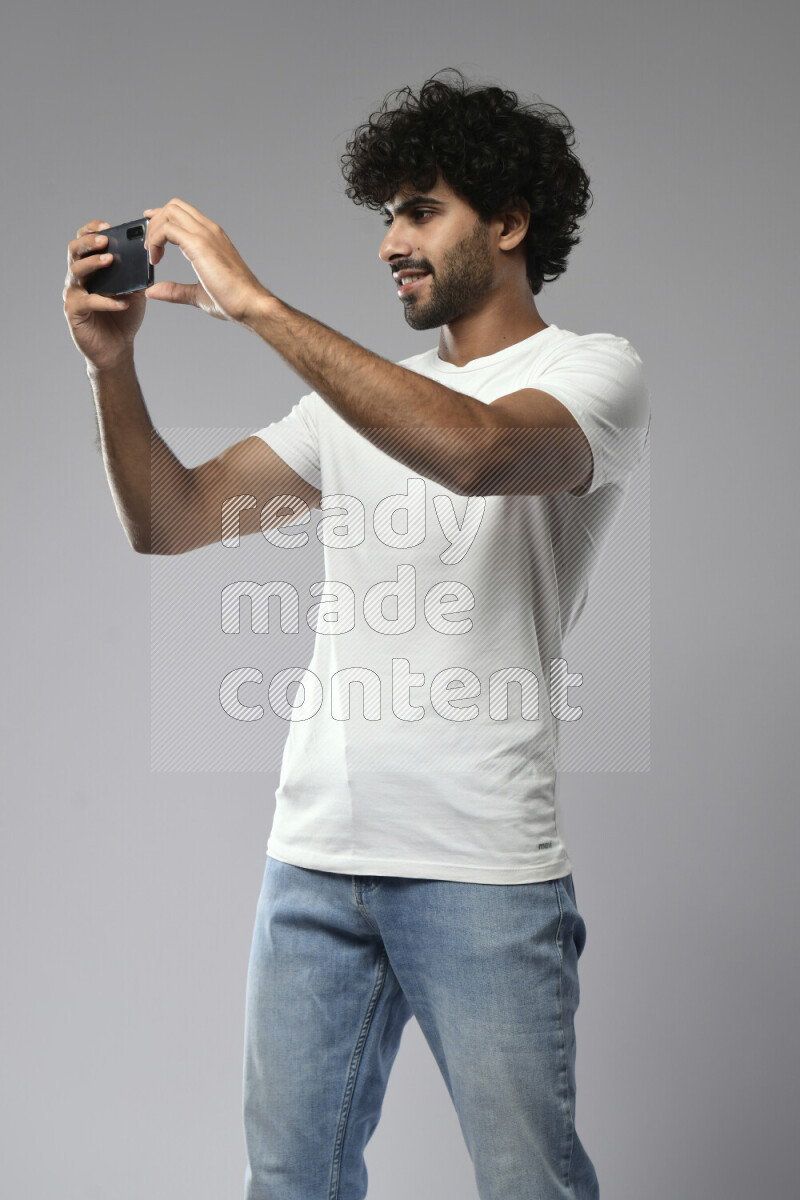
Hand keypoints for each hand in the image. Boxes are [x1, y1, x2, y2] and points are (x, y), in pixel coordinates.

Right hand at [63, 220, 145, 371]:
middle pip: (74, 250)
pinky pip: (88, 301)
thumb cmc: (124, 316)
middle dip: (89, 241)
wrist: (117, 347)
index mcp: (91, 266)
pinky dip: (106, 300)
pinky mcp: (73, 311)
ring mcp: (73, 293)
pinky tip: (122, 301)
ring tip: (110, 260)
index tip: (109, 226)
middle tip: (105, 239)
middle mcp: (78, 276)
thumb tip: (148, 257)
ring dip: (94, 263)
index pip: (85, 240)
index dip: (93, 230)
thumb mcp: (136, 291)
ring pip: (76, 271)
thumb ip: (138, 275)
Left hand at [142, 199, 268, 322]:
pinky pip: (167, 229)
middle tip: (148, 245)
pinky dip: (155, 240)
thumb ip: (175, 290)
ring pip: (170, 211)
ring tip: (151, 253)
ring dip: (154, 229)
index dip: (162, 216)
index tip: (150, 226)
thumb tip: (154, 291)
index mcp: (212, 237)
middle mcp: (210, 230)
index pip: (183, 212)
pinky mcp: (199, 244)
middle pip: (174, 206)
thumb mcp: (197, 294)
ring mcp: (206, 234)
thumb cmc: (233, 300)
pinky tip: (155, 258)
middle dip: (155, 221)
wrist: (250, 304)